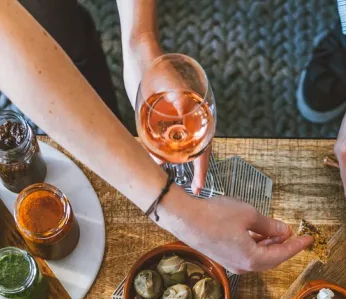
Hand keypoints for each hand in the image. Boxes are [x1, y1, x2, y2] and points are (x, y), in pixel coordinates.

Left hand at [123, 36, 210, 193]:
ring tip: (166, 182)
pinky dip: (155, 153)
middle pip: (191, 153)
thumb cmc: (159, 68)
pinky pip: (159, 142)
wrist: (142, 58)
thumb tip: (183, 108)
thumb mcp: (170, 84)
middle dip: (188, 172)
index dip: (201, 170)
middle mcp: (186, 123)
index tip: (198, 187)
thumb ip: (179, 96)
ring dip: (170, 164)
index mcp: (197, 117)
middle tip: (187, 193)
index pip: (204, 148)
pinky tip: (149, 162)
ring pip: (174, 150)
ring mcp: (172, 123)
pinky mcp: (157, 121)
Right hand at [157, 188, 310, 273]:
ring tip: (279, 232)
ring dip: (270, 245)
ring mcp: (231, 263)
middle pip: (271, 259)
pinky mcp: (223, 257)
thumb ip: (269, 225)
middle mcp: (242, 266)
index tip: (308, 239)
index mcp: (252, 259)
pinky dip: (257, 245)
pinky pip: (246, 254)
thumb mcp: (249, 216)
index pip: (281, 255)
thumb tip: (284, 231)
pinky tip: (259, 233)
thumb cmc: (215, 216)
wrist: (184, 218)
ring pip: (258, 257)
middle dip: (284, 247)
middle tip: (296, 235)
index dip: (296, 246)